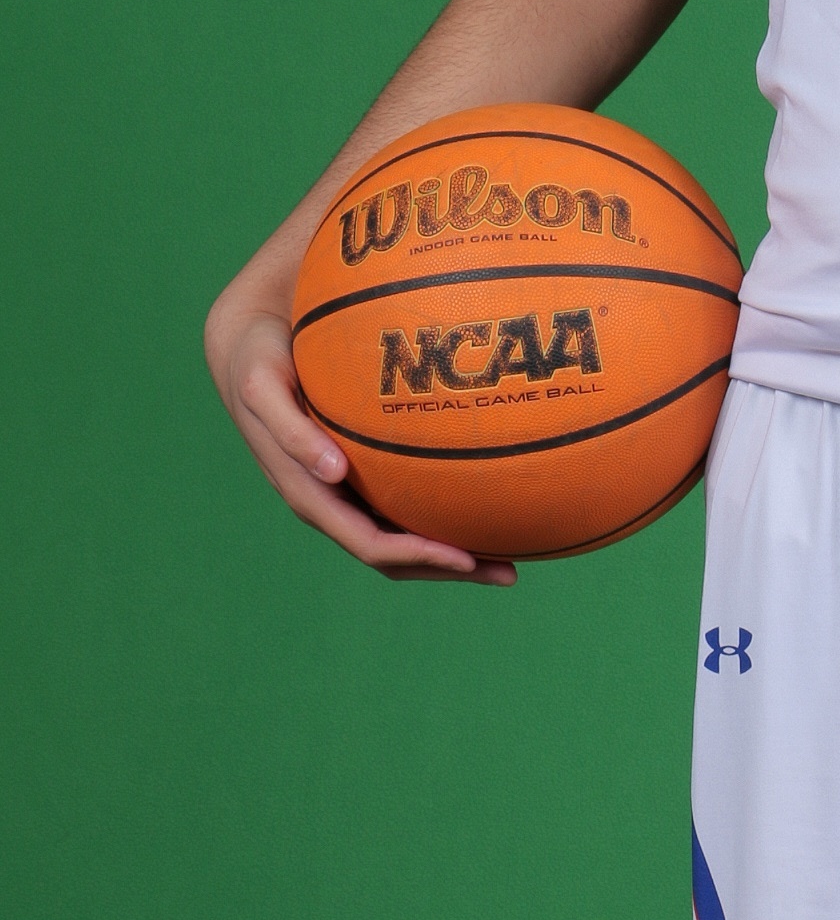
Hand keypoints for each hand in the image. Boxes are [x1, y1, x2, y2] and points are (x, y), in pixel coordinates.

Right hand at [203, 285, 516, 584]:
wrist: (248, 347)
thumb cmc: (260, 361)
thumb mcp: (264, 388)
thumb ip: (292, 432)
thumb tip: (333, 472)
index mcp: (308, 494)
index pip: (369, 543)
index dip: (417, 557)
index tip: (466, 559)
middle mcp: (330, 502)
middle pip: (396, 556)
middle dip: (450, 569)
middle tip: (510, 572)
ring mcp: (345, 493)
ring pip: (404, 539)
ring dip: (454, 554)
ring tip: (511, 556)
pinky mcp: (357, 474)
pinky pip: (405, 506)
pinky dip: (442, 516)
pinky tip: (485, 503)